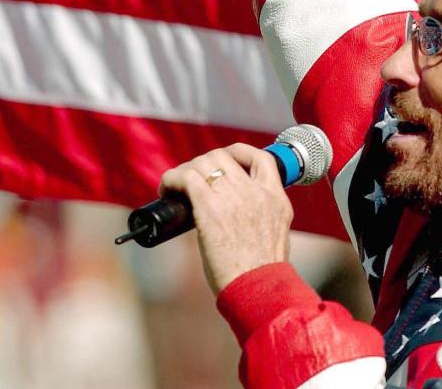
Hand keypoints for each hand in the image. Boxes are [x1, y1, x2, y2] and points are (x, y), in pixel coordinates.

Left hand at [159, 143, 293, 294]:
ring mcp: (234, 196)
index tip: (225, 163)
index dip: (240, 154)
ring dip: (186, 170)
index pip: (262, 158)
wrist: (258, 287)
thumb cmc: (261, 274)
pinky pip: (186, 177)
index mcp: (275, 198)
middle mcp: (256, 191)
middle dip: (204, 162)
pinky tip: (165, 190)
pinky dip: (171, 178)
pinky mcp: (210, 207)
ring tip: (175, 187)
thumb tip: (237, 220)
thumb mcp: (276, 236)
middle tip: (192, 181)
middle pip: (224, 156)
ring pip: (203, 162)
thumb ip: (261, 219)